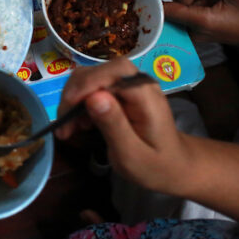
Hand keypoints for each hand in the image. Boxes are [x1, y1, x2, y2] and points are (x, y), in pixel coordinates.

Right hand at [56, 59, 192, 194]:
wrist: (174, 166)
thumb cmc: (155, 166)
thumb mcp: (132, 155)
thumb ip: (114, 125)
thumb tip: (93, 97)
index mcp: (146, 96)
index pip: (114, 72)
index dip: (88, 84)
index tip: (69, 108)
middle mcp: (138, 83)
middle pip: (98, 72)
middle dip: (75, 94)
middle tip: (64, 125)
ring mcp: (128, 85)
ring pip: (90, 78)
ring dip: (74, 100)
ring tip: (69, 129)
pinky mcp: (120, 91)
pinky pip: (93, 88)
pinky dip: (79, 104)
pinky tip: (78, 125)